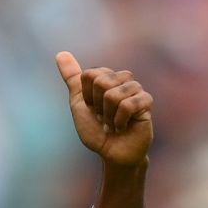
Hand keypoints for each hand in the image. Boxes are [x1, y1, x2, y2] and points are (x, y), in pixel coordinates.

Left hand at [56, 52, 152, 167]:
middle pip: (101, 81)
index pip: (89, 75)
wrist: (112, 153)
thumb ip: (72, 78)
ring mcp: (136, 89)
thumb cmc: (96, 131)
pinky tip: (124, 127)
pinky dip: (119, 120)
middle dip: (98, 106)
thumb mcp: (79, 104)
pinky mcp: (146, 102)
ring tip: (114, 124)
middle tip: (104, 118)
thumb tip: (60, 53)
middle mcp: (122, 79)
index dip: (87, 97)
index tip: (92, 109)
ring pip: (113, 94)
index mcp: (107, 77)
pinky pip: (127, 105)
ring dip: (108, 116)